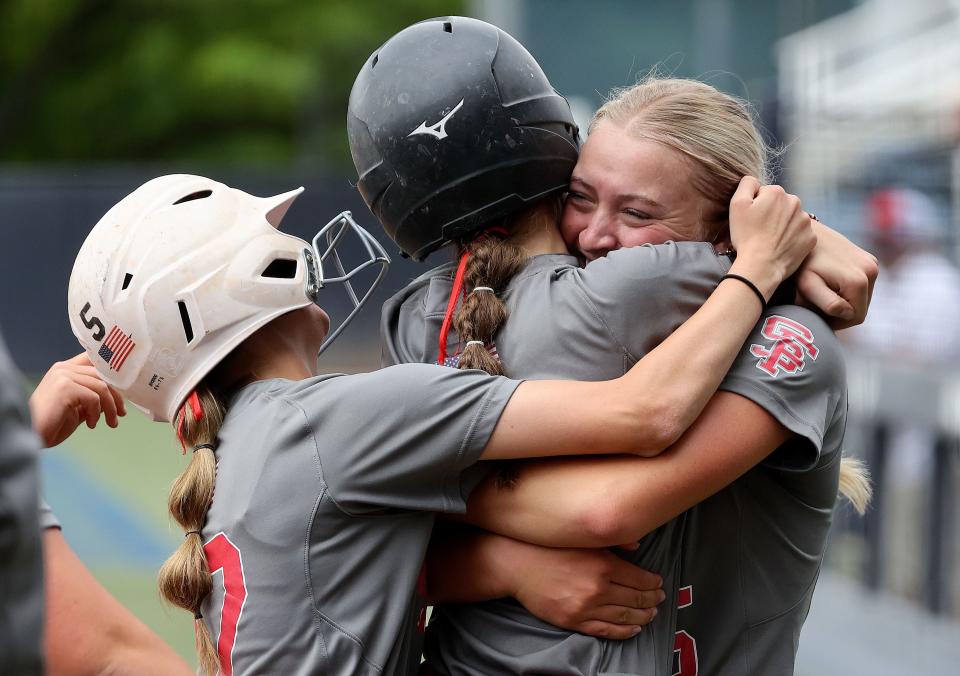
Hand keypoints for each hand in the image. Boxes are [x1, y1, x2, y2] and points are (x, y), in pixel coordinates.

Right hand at [29, 353, 125, 447]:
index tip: (126, 389)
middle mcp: (64, 368)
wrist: (32, 435)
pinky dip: (96, 414)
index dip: (113, 371)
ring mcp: (63, 376)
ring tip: (111, 423)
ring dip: (110, 408)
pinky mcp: (64, 388)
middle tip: (121, 414)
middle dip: (117, 396)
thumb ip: (93, 397)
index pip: (94, 360)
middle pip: (103, 375)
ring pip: (102, 387)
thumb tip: (117, 397)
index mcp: (65, 369)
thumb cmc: (53, 424)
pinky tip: (91, 425)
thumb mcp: (78, 407)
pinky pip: (94, 398)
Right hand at [510, 544, 664, 638]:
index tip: (659, 583)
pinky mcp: (574, 621)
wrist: (518, 564)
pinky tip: (633, 629)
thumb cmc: (550, 547)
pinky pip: (606, 630)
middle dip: (652, 600)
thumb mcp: (583, 538)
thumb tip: (637, 545)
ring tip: (651, 614)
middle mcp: (598, 588)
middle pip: (636, 599)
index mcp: (603, 564)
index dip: (654, 583)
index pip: (640, 579)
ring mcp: (586, 607)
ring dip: (642, 617)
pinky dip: (623, 632)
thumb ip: (613, 541)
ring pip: (624, 617)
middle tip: (660, 599)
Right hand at [728, 177, 816, 298]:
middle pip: (781, 205)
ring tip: (771, 240)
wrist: (760, 266)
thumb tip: (754, 181)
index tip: (752, 220)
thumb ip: (747, 184)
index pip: (765, 194)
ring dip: (783, 226)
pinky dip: (792, 239)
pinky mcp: (811, 238)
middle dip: (772, 214)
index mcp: (777, 192)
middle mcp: (796, 202)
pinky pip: (801, 234)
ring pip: (792, 219)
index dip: (756, 206)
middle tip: (760, 231)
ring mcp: (806, 221)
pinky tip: (781, 247)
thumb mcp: (737, 204)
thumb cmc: (746, 236)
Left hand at [796, 219, 878, 328]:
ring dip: (845, 301)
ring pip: (862, 297)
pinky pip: (862, 284)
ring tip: (822, 295)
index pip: (855, 317)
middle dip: (840, 313)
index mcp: (859, 280)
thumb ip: (828, 303)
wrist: (805, 233)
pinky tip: (829, 284)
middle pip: (861, 308)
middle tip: (818, 308)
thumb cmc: (801, 262)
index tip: (817, 318)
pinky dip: (848, 290)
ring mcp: (872, 262)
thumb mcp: (808, 285)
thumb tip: (848, 313)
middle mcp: (871, 270)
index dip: (836, 323)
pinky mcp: (869, 258)